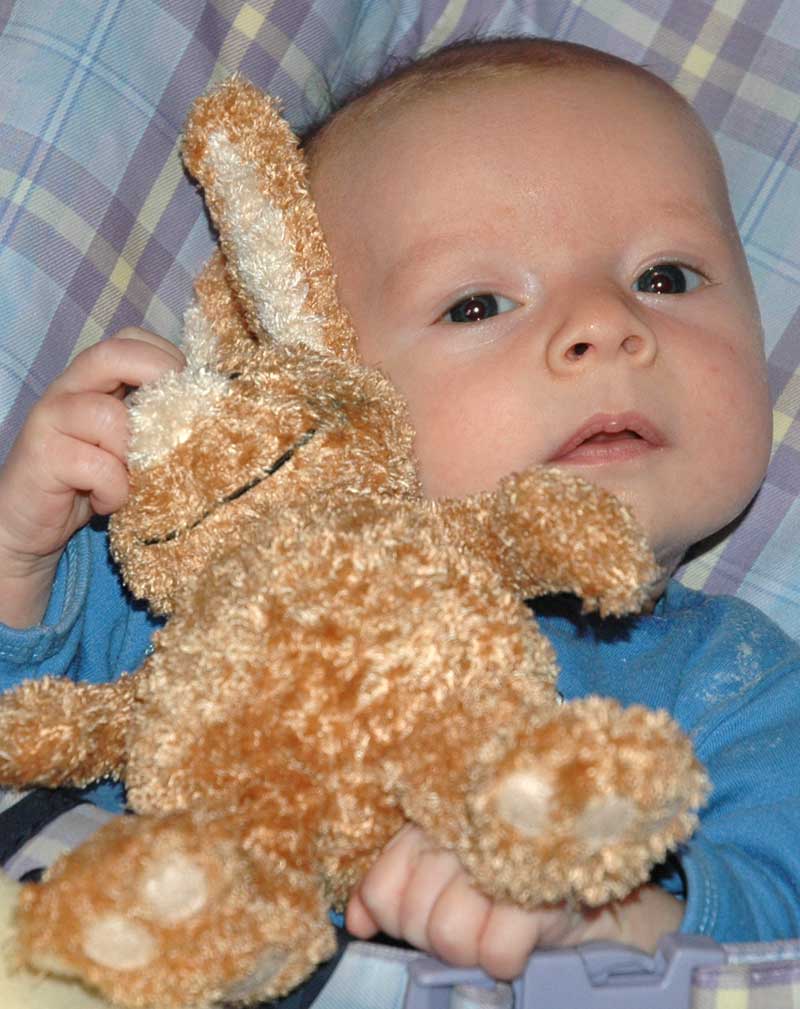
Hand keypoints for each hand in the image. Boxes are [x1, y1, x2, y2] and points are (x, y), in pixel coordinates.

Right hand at [0, 329, 183, 626]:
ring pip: (110, 417)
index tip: (192, 394)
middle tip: (177, 422)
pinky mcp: (42, 457)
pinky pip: (97, 467)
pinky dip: (115, 491)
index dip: (168, 358)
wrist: (29, 523)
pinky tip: (109, 504)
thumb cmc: (92, 479)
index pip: (132, 339)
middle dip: (158, 379)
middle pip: (113, 354)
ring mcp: (51, 419)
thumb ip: (155, 419)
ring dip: (137, 455)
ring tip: (134, 481)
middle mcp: (68, 387)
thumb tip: (215, 414)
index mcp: (93, 377)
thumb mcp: (129, 443)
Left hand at [346, 824, 683, 978]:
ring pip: (449, 936)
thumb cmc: (501, 867)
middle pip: (415, 918)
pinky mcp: (539, 891)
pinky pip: (494, 953)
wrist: (584, 868)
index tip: (418, 916)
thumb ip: (393, 887)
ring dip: (471, 946)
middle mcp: (460, 831)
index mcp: (430, 820)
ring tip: (492, 924)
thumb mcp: (439, 866)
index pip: (380, 888)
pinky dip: (504, 955)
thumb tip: (356, 921)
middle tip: (468, 919)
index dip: (395, 916)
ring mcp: (500, 857)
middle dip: (436, 935)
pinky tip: (519, 933)